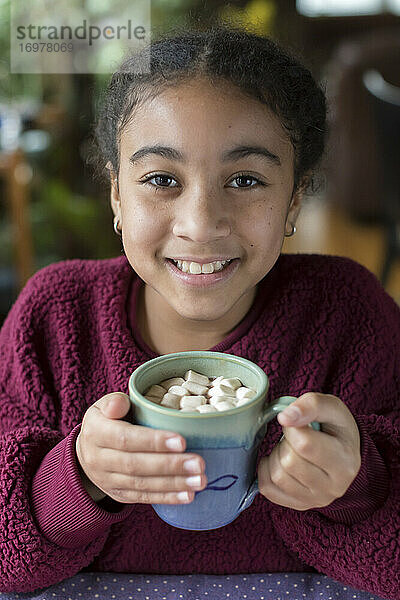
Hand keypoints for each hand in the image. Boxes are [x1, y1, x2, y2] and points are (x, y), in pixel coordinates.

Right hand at [75, 392, 206, 504]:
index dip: (153, 441)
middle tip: (198, 463)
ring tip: (199, 480)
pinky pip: (143, 498)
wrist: (87, 451)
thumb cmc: (106, 420)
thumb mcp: (103, 405)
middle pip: (136, 465)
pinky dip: (167, 498)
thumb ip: (113, 402)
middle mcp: (99, 459)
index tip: (181, 441)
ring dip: (173, 484)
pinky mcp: (119, 495)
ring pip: (142, 484)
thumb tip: (120, 404)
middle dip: (170, 465)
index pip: (125, 438)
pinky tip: (188, 496)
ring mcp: (108, 480)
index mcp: (96, 432)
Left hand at [257, 392, 360, 510]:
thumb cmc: (336, 428)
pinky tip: (279, 461)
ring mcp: (317, 499)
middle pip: (289, 462)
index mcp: (345, 462)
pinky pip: (268, 489)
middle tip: (295, 437)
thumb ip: (311, 405)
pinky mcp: (300, 504)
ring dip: (276, 456)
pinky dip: (266, 471)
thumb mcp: (332, 407)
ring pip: (277, 476)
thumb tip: (284, 417)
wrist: (344, 452)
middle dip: (285, 442)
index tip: (297, 422)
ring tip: (290, 449)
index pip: (305, 444)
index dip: (292, 427)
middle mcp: (334, 487)